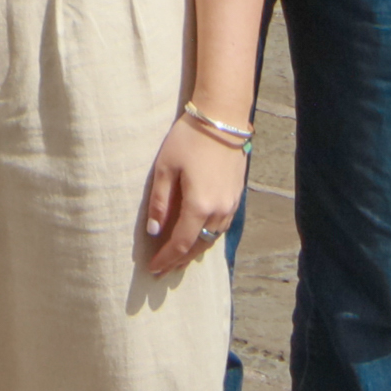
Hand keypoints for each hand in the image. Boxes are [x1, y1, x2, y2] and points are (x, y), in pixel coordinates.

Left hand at [137, 117, 244, 276]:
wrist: (222, 119)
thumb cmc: (188, 140)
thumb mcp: (165, 169)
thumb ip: (160, 202)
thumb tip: (154, 231)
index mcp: (199, 206)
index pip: (181, 244)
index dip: (166, 259)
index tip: (153, 269)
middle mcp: (219, 211)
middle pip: (198, 246)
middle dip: (179, 261)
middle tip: (163, 271)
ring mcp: (231, 204)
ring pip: (212, 238)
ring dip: (194, 250)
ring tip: (178, 258)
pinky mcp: (236, 196)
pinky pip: (221, 227)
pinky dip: (207, 237)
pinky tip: (198, 236)